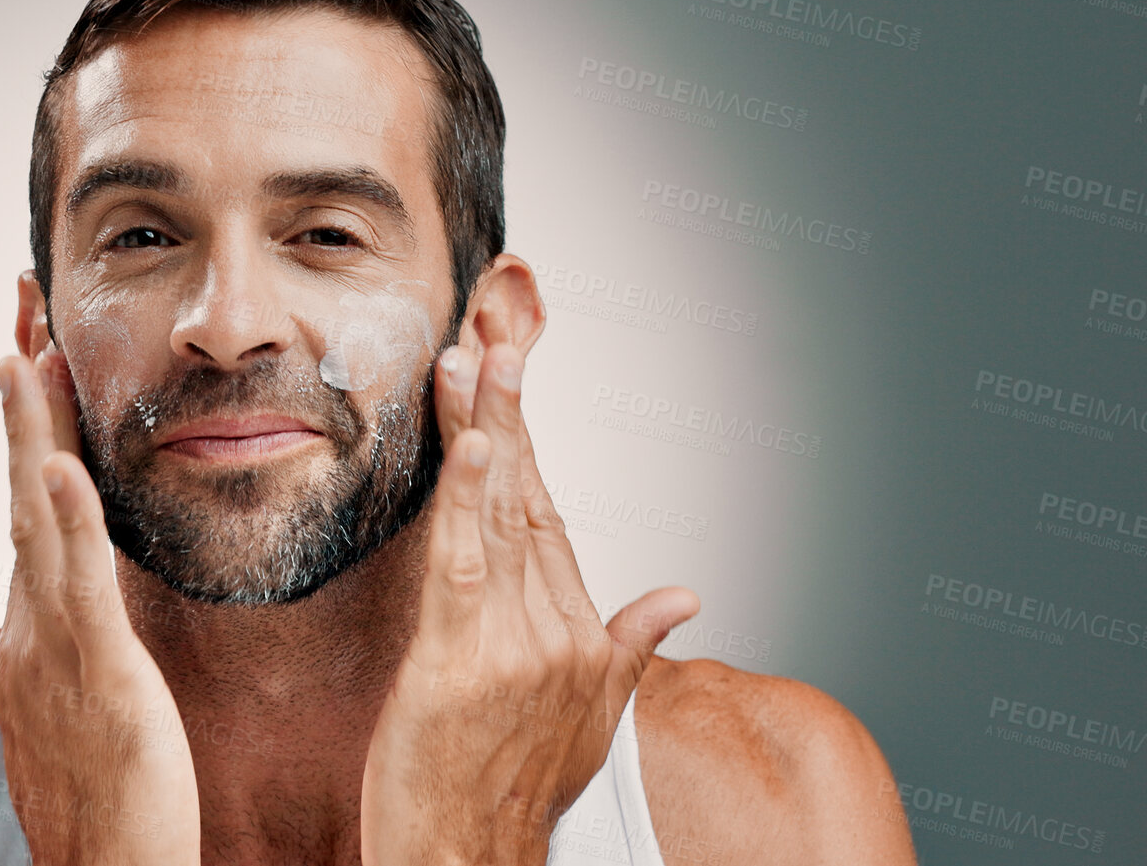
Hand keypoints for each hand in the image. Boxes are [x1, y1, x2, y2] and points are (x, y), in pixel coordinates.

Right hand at [0, 349, 200, 865]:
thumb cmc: (93, 793)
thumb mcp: (58, 708)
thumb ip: (29, 654)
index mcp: (34, 623)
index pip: (30, 502)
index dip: (31, 427)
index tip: (29, 353)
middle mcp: (30, 622)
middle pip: (24, 487)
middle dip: (24, 399)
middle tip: (21, 311)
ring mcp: (56, 645)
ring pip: (38, 519)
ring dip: (33, 433)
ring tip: (26, 354)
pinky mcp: (98, 674)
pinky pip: (81, 588)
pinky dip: (69, 522)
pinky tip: (66, 464)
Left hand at [360, 343, 699, 865]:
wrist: (470, 860)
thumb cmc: (513, 788)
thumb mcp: (594, 715)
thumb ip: (635, 643)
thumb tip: (687, 595)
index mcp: (579, 631)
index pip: (550, 512)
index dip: (528, 440)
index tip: (506, 375)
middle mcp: (554, 631)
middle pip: (528, 497)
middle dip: (508, 409)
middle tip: (492, 333)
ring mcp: (511, 646)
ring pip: (497, 517)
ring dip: (484, 430)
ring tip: (472, 360)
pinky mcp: (459, 664)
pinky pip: (462, 566)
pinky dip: (468, 501)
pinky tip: (472, 445)